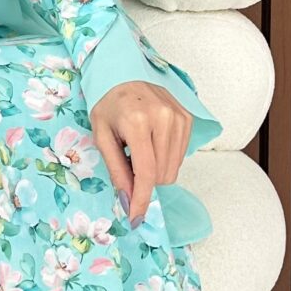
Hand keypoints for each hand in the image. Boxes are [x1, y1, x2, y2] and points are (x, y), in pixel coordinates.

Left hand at [89, 78, 192, 226]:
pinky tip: (152, 142)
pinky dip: (165, 158)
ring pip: (173, 168)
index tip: (136, 219)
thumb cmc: (109, 104)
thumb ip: (116, 170)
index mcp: (138, 121)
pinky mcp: (188, 118)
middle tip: (128, 161)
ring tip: (139, 148)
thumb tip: (128, 202)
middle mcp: (164, 118)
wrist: (124, 72)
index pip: (146, 172)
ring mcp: (180, 117)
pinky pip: (180, 156)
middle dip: (144, 180)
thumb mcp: (102, 136)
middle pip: (161, 175)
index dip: (141, 199)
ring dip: (155, 170)